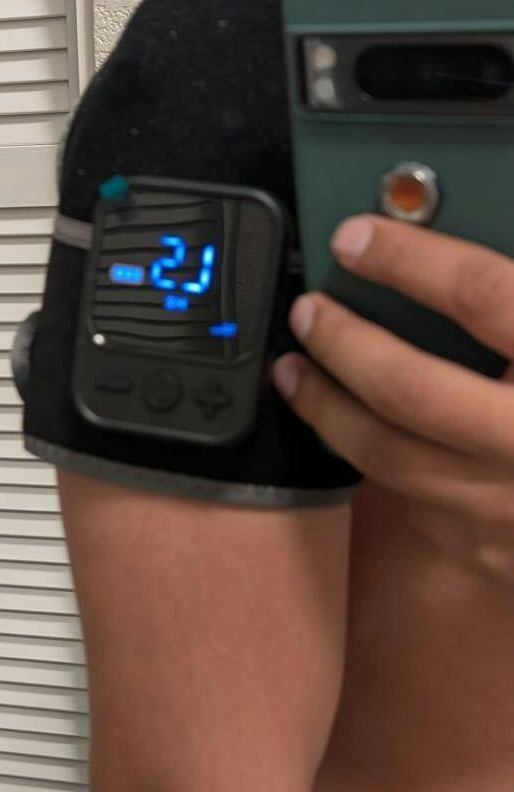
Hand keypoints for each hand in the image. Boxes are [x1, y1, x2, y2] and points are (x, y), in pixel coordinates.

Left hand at [271, 213, 513, 585]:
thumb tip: (481, 238)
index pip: (484, 298)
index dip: (412, 260)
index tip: (359, 235)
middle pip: (413, 390)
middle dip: (345, 344)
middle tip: (310, 311)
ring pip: (394, 459)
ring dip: (330, 410)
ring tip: (298, 371)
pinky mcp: (498, 555)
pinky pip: (419, 506)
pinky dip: (380, 463)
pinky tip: (357, 433)